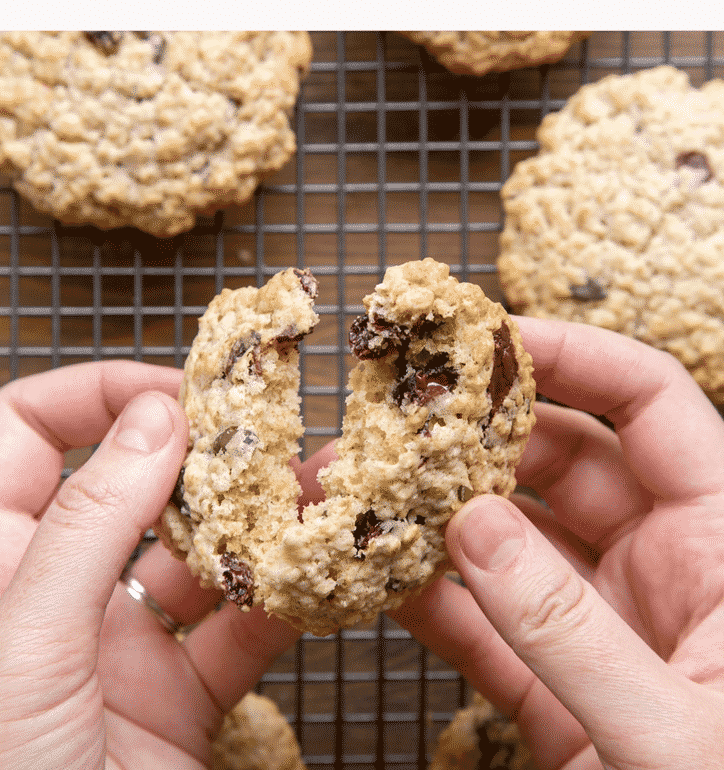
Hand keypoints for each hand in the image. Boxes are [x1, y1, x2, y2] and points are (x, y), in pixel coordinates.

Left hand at [0, 362, 324, 769]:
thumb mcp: (26, 652)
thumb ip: (87, 528)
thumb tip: (156, 416)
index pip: (24, 433)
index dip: (96, 394)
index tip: (181, 392)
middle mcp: (50, 595)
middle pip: (126, 482)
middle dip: (203, 449)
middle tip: (276, 426)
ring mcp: (114, 649)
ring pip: (194, 552)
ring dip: (258, 519)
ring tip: (323, 488)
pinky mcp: (173, 702)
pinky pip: (237, 631)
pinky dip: (283, 600)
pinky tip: (324, 574)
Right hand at [396, 321, 723, 768]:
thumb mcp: (675, 732)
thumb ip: (568, 631)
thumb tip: (470, 525)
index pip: (648, 404)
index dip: (571, 354)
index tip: (485, 336)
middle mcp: (665, 570)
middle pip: (563, 458)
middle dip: (480, 430)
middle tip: (397, 410)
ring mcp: (605, 629)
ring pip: (511, 538)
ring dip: (440, 511)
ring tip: (367, 484)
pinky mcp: (558, 694)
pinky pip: (484, 623)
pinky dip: (430, 598)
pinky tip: (375, 576)